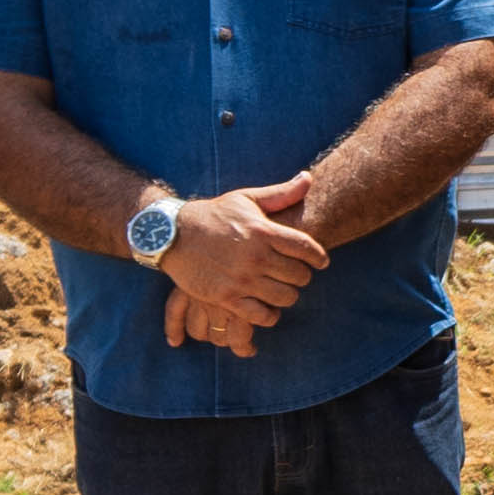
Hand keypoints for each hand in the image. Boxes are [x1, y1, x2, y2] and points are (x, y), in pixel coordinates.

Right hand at [158, 181, 325, 336]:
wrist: (172, 234)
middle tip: (296, 275)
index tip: (321, 262)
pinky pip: (262, 316)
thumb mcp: (245, 199)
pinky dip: (270, 315)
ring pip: (285, 298)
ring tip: (281, 289)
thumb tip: (308, 178)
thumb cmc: (214, 215)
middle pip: (300, 276)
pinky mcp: (226, 297)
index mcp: (262, 231)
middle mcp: (254, 256)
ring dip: (287, 295)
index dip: (319, 257)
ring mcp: (241, 279)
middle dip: (302, 276)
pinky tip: (267, 307)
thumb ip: (280, 193)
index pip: (306, 248)